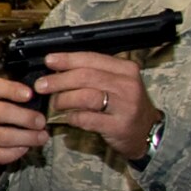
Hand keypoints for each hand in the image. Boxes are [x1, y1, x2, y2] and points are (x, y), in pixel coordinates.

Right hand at [0, 76, 47, 183]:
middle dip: (25, 117)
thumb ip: (20, 98)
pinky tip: (27, 148)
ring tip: (42, 137)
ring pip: (2, 136)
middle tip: (42, 122)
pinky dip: (17, 152)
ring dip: (26, 137)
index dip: (12, 90)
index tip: (30, 94)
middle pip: (0, 112)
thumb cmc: (1, 117)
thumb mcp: (5, 101)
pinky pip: (1, 154)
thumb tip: (45, 97)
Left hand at [34, 51, 161, 160]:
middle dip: (59, 80)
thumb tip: (59, 68)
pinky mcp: (119, 126)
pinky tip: (69, 117)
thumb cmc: (125, 105)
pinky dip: (73, 117)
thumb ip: (93, 73)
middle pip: (86, 77)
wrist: (148, 131)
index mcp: (126, 69)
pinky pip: (88, 119)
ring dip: (64, 99)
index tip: (49, 61)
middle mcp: (127, 85)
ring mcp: (125, 106)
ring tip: (55, 103)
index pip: (92, 59)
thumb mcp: (116, 83)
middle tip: (42, 85)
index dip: (67, 59)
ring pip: (86, 97)